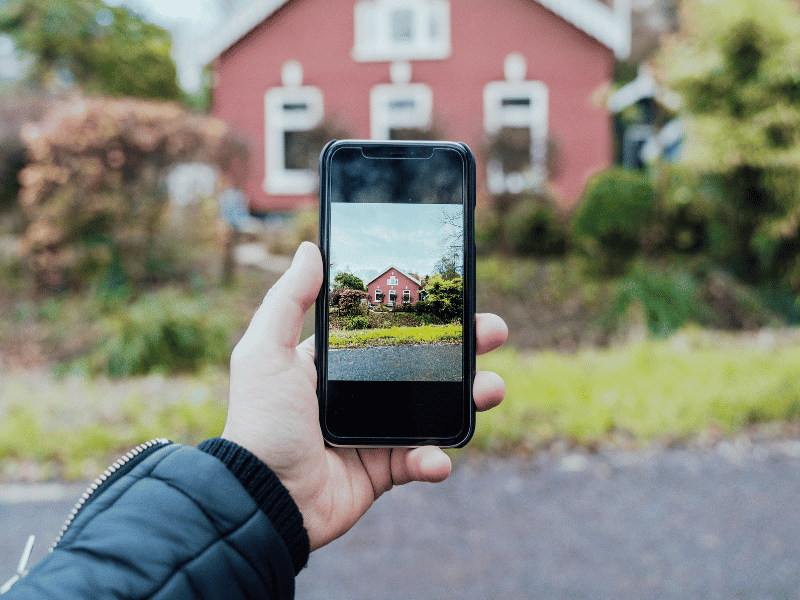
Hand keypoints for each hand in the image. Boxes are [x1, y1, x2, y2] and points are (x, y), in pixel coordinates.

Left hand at [222, 242, 507, 549]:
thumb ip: (289, 299)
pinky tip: (435, 459)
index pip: (389, 330)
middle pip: (423, 365)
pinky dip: (434, 460)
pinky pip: (419, 460)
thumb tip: (309, 248)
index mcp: (336, 363)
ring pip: (435, 410)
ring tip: (492, 388)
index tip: (456, 297)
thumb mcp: (266, 350)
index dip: (424, 314)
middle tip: (493, 333)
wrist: (263, 498)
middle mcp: (359, 394)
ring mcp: (374, 432)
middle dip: (464, 349)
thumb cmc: (261, 421)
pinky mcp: (382, 470)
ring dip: (470, 399)